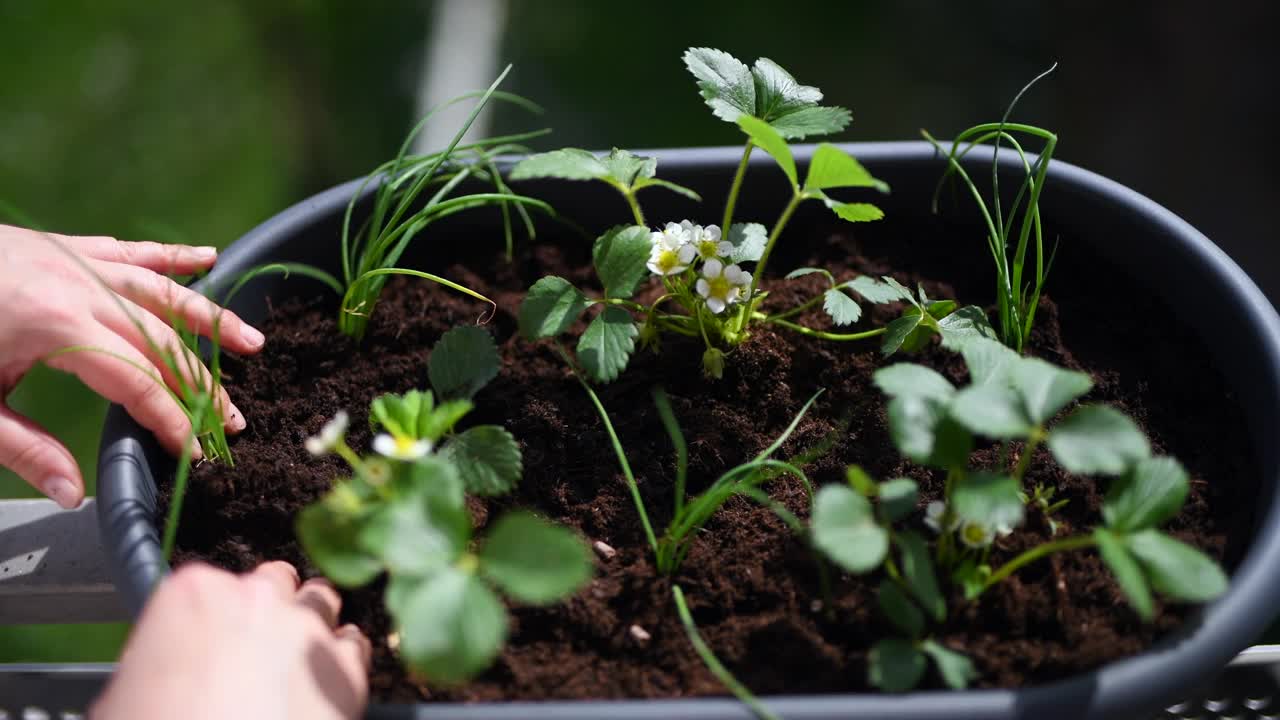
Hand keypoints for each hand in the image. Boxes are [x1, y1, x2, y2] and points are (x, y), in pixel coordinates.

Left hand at [0, 224, 263, 507]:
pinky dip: (170, 256)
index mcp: (55, 327)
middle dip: (203, 383)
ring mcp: (71, 260)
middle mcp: (76, 287)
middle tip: (237, 418)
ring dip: (209, 318)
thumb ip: (22, 447)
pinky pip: (129, 250)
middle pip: (159, 340)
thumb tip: (73, 493)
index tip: (198, 450)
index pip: (136, 380)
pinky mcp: (60, 246)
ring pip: (159, 290)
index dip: (171, 418)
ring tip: (253, 342)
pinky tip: (209, 257)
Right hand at [91, 561, 371, 719]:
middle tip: (254, 651)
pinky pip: (355, 644)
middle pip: (275, 583)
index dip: (213, 617)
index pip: (210, 584)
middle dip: (268, 610)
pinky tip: (322, 684)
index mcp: (194, 595)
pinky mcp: (347, 670)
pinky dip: (342, 659)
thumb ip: (158, 658)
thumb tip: (167, 670)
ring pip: (321, 602)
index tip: (211, 640)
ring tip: (292, 664)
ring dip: (310, 625)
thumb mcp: (126, 696)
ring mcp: (309, 631)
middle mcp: (258, 599)